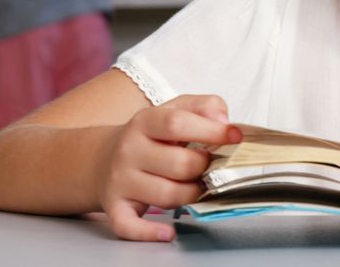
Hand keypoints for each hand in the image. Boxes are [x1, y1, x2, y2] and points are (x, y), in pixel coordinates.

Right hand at [95, 95, 241, 241]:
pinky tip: (168, 232)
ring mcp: (120, 180)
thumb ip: (205, 106)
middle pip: (179, 164)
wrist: (103, 157)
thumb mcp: (175, 110)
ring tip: (194, 186)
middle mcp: (129, 150)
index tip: (235, 136)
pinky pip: (128, 226)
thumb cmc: (152, 136)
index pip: (177, 123)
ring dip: (191, 195)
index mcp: (145, 122)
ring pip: (167, 196)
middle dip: (203, 168)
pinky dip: (149, 232)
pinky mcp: (115, 207)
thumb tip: (224, 122)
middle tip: (207, 166)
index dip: (211, 131)